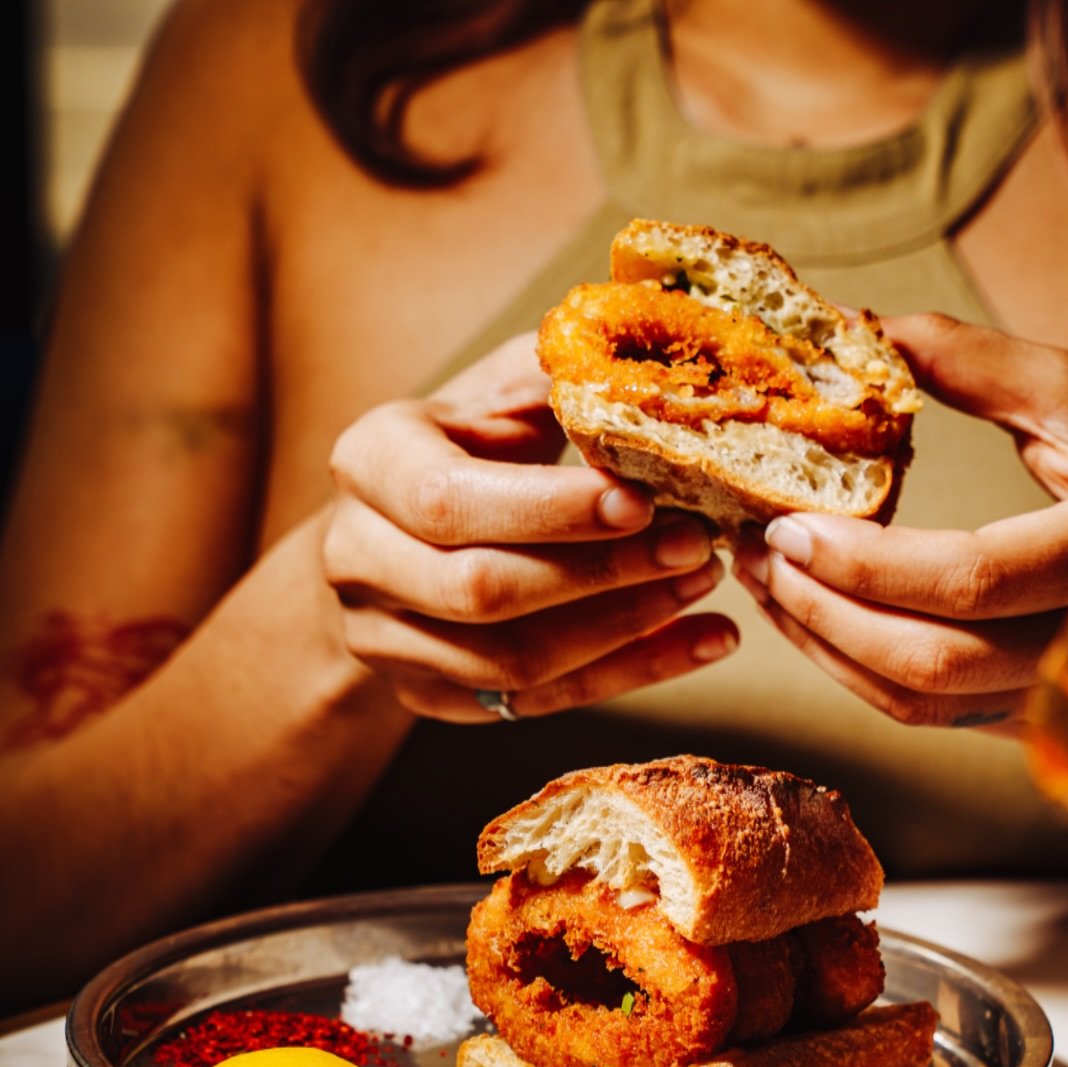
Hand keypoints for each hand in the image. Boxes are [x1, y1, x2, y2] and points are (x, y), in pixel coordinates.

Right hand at [323, 333, 737, 721]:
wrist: (391, 538)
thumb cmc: (465, 451)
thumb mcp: (494, 396)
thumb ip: (556, 375)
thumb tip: (649, 356)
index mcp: (370, 464)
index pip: (450, 501)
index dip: (551, 511)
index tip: (645, 500)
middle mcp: (359, 560)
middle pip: (483, 592)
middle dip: (603, 576)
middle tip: (698, 547)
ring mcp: (386, 641)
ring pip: (512, 663)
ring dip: (625, 631)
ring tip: (704, 588)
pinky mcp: (429, 697)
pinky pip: (538, 704)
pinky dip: (630, 675)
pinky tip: (702, 641)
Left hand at [731, 313, 1067, 732]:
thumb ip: (977, 365)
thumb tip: (860, 329)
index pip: (971, 578)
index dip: (864, 562)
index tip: (784, 525)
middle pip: (929, 661)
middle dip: (821, 612)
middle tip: (753, 555)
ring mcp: (1058, 693)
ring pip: (917, 701)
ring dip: (822, 648)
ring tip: (764, 582)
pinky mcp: (1028, 716)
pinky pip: (926, 713)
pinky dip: (853, 672)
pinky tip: (813, 617)